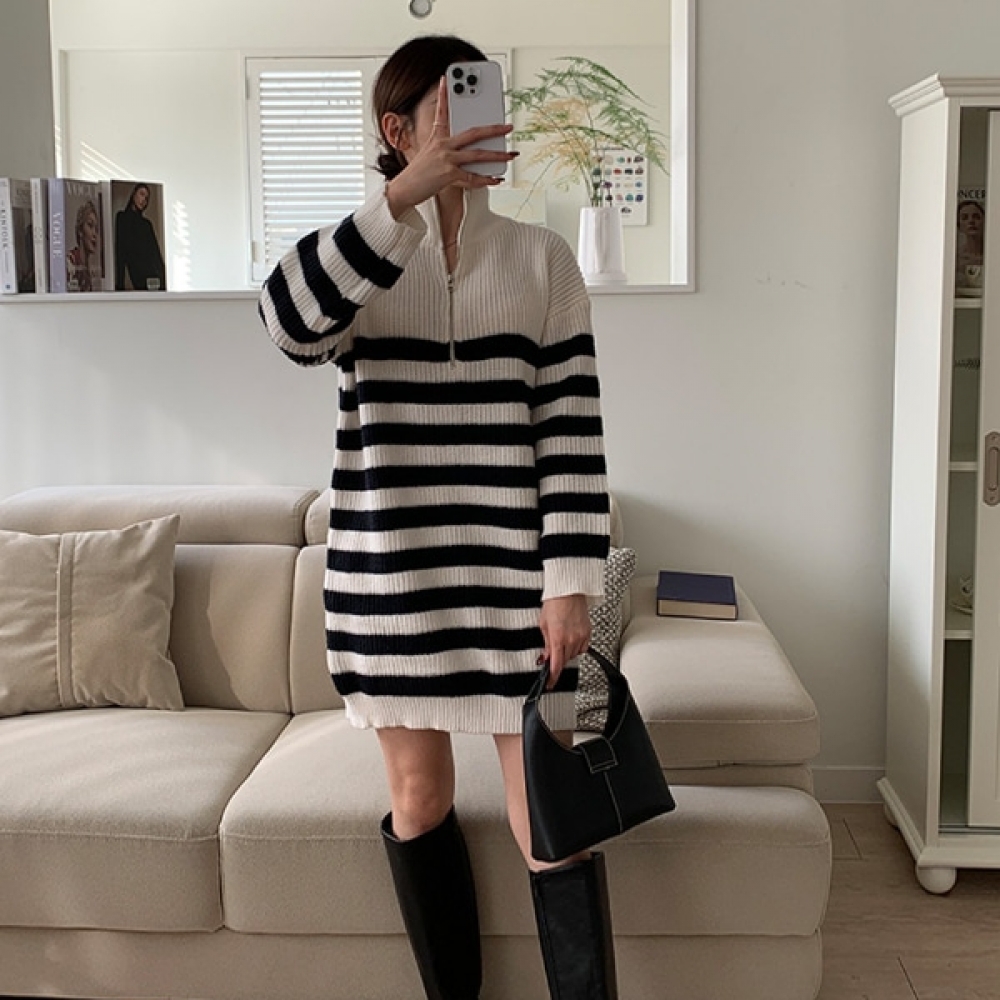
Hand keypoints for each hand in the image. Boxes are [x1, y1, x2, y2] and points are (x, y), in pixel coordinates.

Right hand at [386, 76, 516, 216]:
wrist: (404, 189)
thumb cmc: (417, 175)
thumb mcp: (429, 156)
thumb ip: (447, 152)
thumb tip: (470, 156)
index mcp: (436, 138)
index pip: (441, 112)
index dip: (442, 95)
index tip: (445, 79)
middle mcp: (442, 145)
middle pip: (473, 133)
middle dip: (494, 129)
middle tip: (508, 127)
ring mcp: (446, 159)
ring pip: (478, 155)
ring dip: (497, 155)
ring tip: (510, 155)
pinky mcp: (448, 174)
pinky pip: (472, 177)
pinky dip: (486, 180)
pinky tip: (496, 179)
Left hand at [538, 594, 590, 690]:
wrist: (568, 591)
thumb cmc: (554, 603)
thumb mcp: (543, 625)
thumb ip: (546, 643)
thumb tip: (546, 656)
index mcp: (557, 638)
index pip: (556, 665)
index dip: (552, 677)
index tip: (550, 683)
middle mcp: (571, 639)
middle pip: (564, 660)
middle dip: (558, 660)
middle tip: (552, 653)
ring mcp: (581, 636)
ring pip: (574, 655)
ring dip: (566, 652)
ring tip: (561, 639)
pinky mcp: (588, 632)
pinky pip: (582, 648)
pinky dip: (576, 647)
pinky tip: (571, 639)